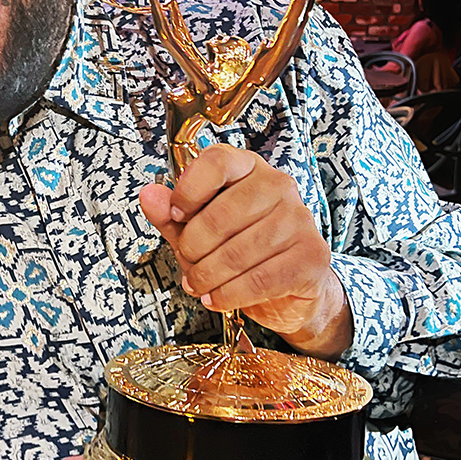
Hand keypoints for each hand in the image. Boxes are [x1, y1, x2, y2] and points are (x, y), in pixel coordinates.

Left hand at [139, 145, 351, 360]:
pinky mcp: (311, 255)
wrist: (290, 290)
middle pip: (221, 213)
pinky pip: (259, 279)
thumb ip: (173, 216)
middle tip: (188, 264)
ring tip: (199, 285)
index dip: (189, 190)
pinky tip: (217, 298)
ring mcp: (299, 219)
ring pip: (238, 252)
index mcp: (249, 169)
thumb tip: (149, 195)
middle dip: (194, 248)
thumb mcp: (199, 233)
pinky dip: (229, 294)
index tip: (177, 215)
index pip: (218, 161)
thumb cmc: (242, 253)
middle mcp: (278, 186)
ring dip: (208, 276)